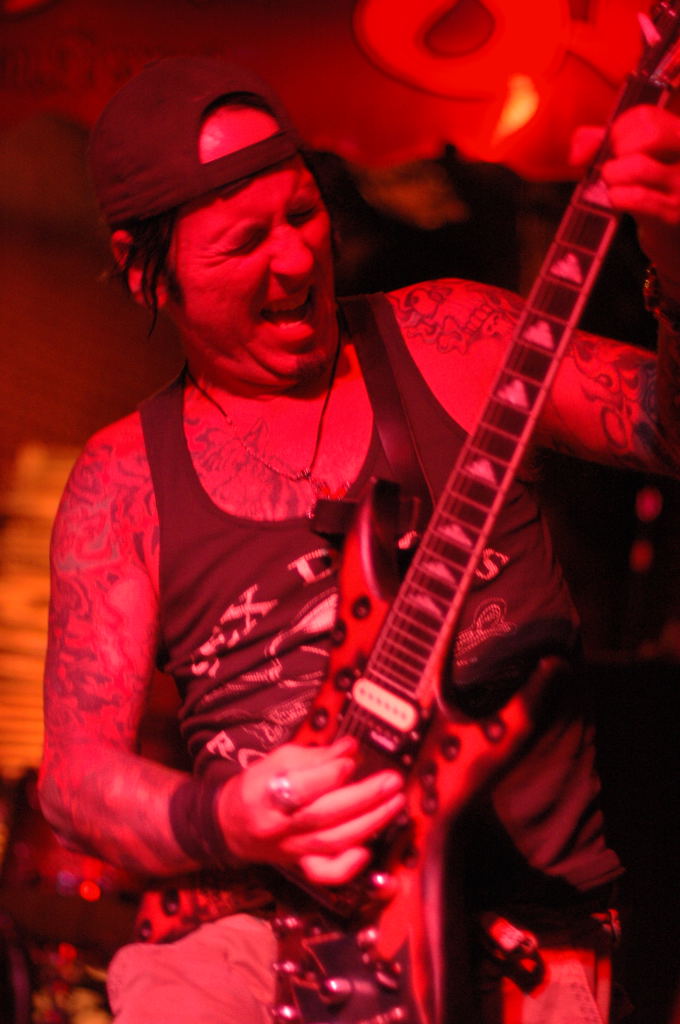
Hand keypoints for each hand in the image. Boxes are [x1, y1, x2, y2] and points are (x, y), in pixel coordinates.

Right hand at [216, 737, 404, 885]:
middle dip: (364, 797)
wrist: (231, 825)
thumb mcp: (276, 761)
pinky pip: (326, 872)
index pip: (301, 789)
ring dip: (370, 822)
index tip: (351, 759)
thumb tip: (350, 749)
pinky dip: (350, 864)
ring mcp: (291, 850)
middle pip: (325, 815)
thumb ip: (314, 755)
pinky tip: (368, 848)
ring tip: (394, 802)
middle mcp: (279, 828)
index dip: (330, 774)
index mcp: (265, 796)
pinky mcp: (300, 864)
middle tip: (391, 781)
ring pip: (334, 842)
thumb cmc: (255, 788)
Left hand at [571, 106, 679, 297]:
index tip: (611, 148)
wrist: (674, 237)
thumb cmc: (649, 191)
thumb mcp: (631, 158)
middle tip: (613, 166)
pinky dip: (617, 198)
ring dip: (613, 176)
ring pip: (638, 166)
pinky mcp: (672, 213)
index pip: (645, 115)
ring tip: (613, 185)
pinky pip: (636, 198)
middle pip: (649, 133)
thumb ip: (599, 144)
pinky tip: (618, 201)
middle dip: (618, 149)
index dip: (617, 130)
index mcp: (679, 132)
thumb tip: (578, 152)